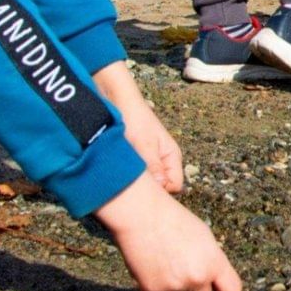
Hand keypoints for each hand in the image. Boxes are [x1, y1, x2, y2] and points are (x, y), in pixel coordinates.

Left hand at [94, 62, 182, 192]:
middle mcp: (163, 161)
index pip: (175, 186)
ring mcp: (149, 161)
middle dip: (149, 189)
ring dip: (136, 182)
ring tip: (122, 176)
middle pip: (162, 187)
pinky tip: (116, 173)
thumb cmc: (133, 118)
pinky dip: (127, 176)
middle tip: (130, 185)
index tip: (143, 188)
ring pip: (148, 182)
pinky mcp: (135, 160)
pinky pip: (136, 176)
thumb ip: (153, 165)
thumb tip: (163, 187)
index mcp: (172, 156)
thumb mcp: (143, 143)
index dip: (161, 191)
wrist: (115, 99)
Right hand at [96, 175, 241, 290]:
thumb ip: (212, 261)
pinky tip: (149, 265)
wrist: (141, 214)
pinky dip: (150, 287)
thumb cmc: (172, 219)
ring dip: (170, 287)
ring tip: (162, 260)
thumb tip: (215, 281)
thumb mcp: (203, 237)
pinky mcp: (153, 290)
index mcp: (215, 263)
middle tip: (181, 271)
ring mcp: (175, 285)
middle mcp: (198, 277)